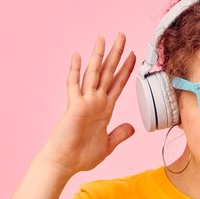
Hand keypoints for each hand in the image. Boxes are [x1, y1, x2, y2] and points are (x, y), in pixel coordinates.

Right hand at [43, 33, 135, 176]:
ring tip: (102, 38)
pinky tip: (77, 56)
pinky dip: (75, 70)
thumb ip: (120, 134)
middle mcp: (96, 102)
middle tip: (121, 35)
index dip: (126, 69)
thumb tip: (133, 127)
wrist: (65, 163)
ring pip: (93, 73)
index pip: (117, 84)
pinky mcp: (75, 106)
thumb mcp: (108, 145)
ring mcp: (85, 102)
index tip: (134, 55)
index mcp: (105, 109)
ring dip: (98, 55)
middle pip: (107, 72)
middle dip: (116, 54)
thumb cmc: (82, 156)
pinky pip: (74, 85)